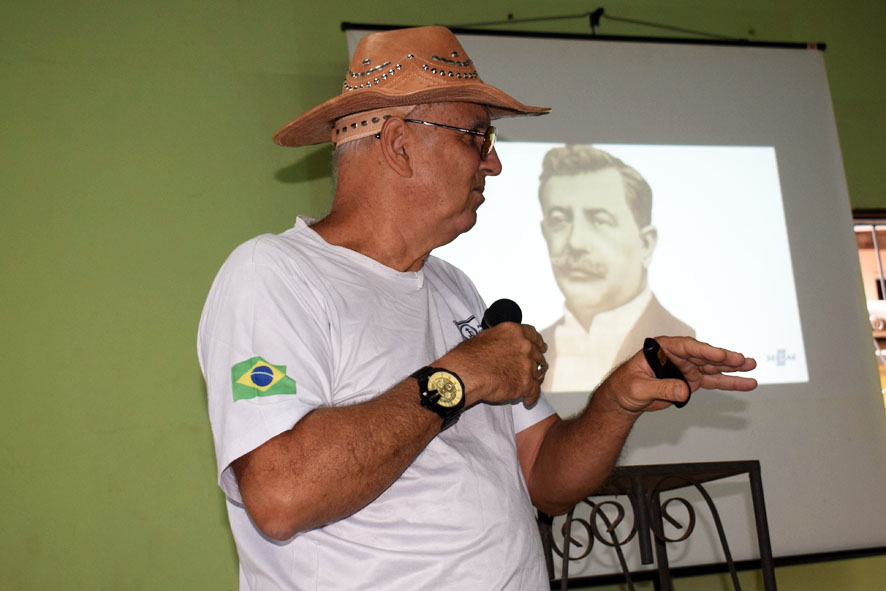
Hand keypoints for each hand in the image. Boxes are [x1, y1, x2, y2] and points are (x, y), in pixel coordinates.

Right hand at [436, 322, 547, 407]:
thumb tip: (501, 344)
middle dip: (535, 362)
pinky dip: (532, 397)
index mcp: (514, 332)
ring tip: (531, 385)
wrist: (465, 374)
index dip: (538, 343)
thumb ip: (500, 339)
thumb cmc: (468, 357)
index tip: (540, 347)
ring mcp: (526, 365)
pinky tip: (528, 401)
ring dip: (535, 379)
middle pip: (537, 355)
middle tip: (531, 368)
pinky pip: (535, 392)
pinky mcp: (525, 383)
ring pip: (539, 373)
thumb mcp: (484, 337)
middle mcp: (524, 346)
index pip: (533, 335)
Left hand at [604, 336, 756, 413]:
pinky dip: (729, 382)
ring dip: (733, 368)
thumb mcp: (638, 387)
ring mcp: (687, 368)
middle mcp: (678, 356)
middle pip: (704, 355)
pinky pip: (713, 381)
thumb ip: (660, 388)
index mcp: (662, 349)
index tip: (721, 355)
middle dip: (725, 358)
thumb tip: (684, 391)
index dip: (705, 351)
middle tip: (743, 360)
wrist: (624, 398)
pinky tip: (746, 383)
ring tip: (752, 367)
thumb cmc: (625, 386)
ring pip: (713, 367)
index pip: (687, 347)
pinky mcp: (691, 381)